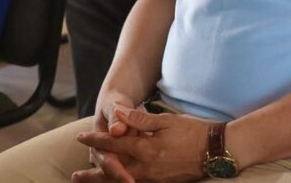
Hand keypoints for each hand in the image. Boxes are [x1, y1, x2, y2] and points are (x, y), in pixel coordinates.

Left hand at [76, 107, 208, 182]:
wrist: (215, 151)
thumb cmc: (193, 132)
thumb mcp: (167, 121)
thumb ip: (142, 119)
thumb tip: (120, 115)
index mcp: (146, 149)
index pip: (115, 144)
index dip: (97, 140)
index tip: (80, 137)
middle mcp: (146, 167)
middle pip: (113, 172)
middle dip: (93, 174)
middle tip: (75, 175)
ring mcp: (154, 178)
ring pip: (123, 181)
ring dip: (104, 182)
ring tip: (90, 181)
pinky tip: (118, 182)